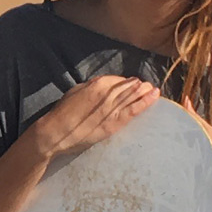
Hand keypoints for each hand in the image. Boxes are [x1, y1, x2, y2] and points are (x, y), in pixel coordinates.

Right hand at [33, 74, 159, 159]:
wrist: (57, 132)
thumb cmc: (63, 112)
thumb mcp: (76, 91)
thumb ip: (92, 86)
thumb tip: (103, 84)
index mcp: (97, 84)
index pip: (117, 80)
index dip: (125, 82)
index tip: (131, 83)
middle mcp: (107, 93)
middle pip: (129, 86)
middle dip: (139, 85)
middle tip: (146, 85)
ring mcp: (112, 108)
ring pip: (134, 96)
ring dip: (145, 91)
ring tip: (153, 90)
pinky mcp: (114, 123)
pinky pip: (134, 110)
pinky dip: (145, 102)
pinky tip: (154, 96)